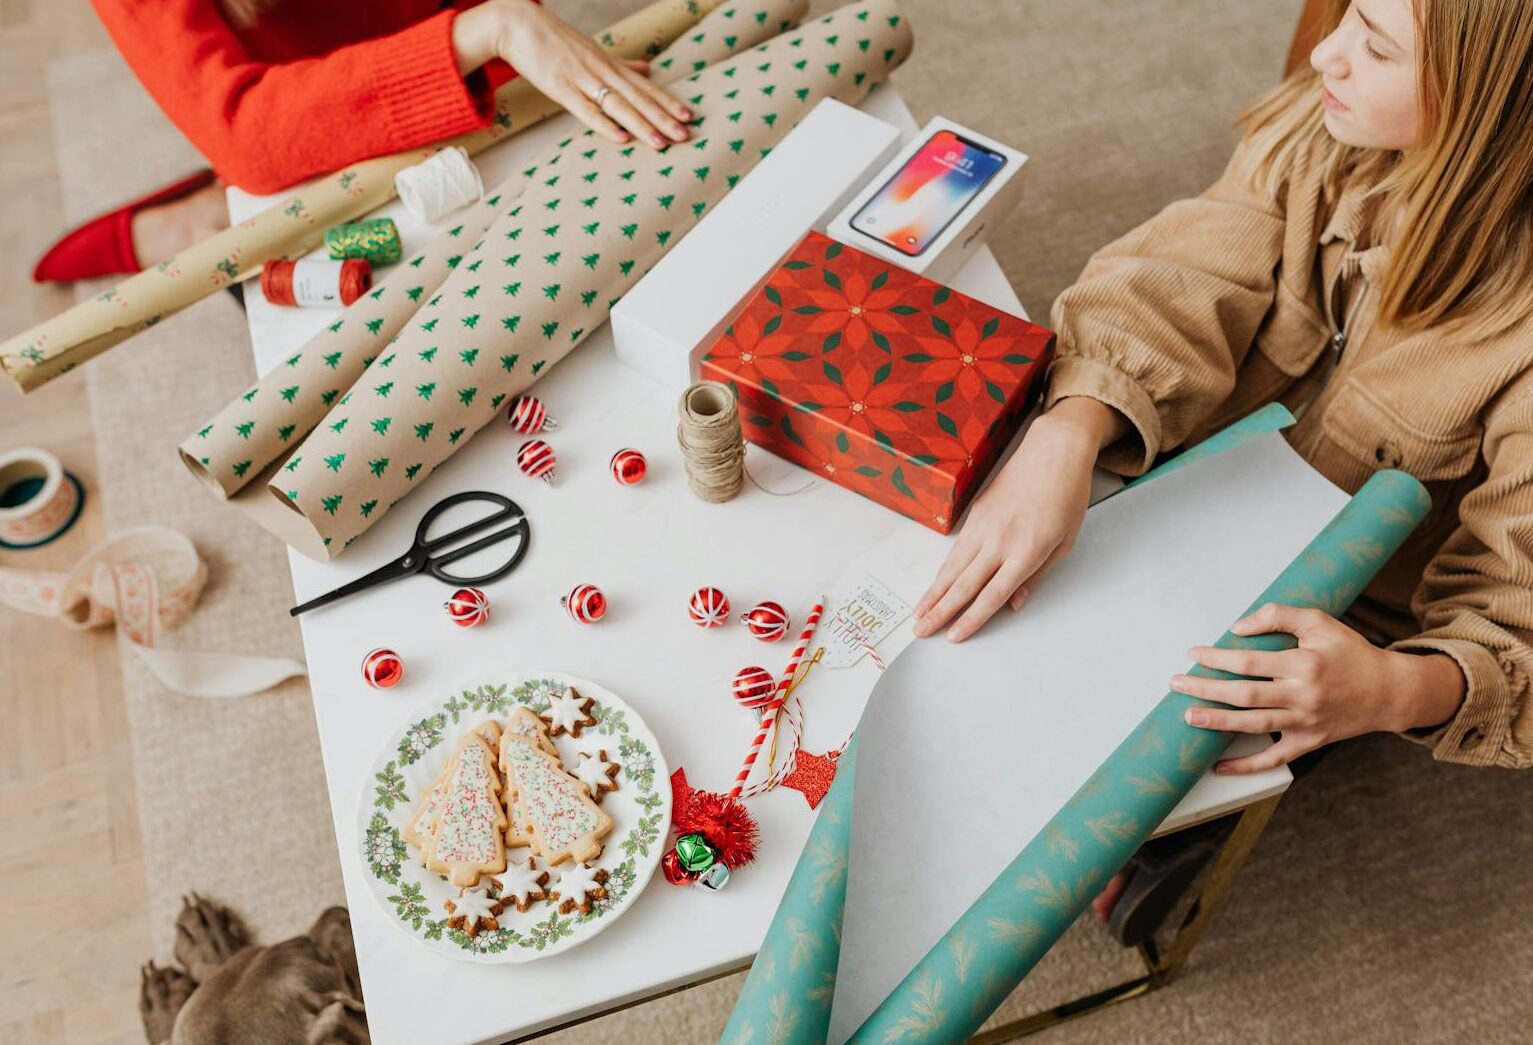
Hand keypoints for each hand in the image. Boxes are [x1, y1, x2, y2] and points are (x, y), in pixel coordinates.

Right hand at [453, 0, 693, 149]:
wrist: (516, 23)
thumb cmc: (554, 39)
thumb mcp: (593, 50)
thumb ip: (622, 63)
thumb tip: (649, 69)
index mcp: (609, 63)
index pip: (644, 86)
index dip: (667, 101)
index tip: (689, 115)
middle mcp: (601, 70)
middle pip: (637, 97)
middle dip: (663, 117)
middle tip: (686, 135)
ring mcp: (581, 78)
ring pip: (618, 105)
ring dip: (641, 124)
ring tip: (662, 142)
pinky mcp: (560, 87)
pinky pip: (585, 109)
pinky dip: (603, 124)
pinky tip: (621, 138)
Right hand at [913, 399, 1120, 641]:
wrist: (1054, 453)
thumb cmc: (1067, 498)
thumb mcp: (1064, 544)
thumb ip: (1036, 577)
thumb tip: (1013, 604)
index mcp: (1026, 552)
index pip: (991, 596)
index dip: (971, 620)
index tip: (953, 637)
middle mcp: (999, 541)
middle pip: (963, 586)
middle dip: (939, 612)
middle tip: (920, 631)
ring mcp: (983, 525)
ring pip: (951, 568)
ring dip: (932, 593)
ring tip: (918, 613)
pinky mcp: (974, 513)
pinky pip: (955, 549)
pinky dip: (942, 570)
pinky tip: (934, 584)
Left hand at [1172, 602, 1466, 773]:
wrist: (1389, 691)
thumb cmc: (1350, 652)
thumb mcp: (1319, 623)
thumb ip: (1279, 616)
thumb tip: (1238, 627)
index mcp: (1304, 664)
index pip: (1249, 662)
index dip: (1217, 659)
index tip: (1194, 654)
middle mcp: (1303, 696)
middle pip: (1244, 695)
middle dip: (1206, 689)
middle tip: (1176, 683)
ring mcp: (1306, 724)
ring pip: (1253, 725)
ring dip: (1217, 723)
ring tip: (1189, 716)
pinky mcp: (1309, 743)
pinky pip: (1273, 759)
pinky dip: (1245, 766)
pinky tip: (1218, 766)